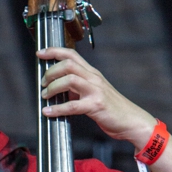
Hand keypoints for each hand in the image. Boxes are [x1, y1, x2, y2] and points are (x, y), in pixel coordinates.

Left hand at [37, 46, 156, 150]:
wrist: (131, 120)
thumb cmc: (112, 108)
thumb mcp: (94, 92)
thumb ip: (78, 89)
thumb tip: (59, 90)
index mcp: (92, 73)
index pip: (72, 54)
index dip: (54, 51)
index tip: (40, 53)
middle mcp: (94, 78)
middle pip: (68, 64)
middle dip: (50, 71)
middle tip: (43, 83)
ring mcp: (96, 90)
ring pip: (69, 80)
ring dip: (52, 87)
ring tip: (45, 96)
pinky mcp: (96, 105)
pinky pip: (72, 105)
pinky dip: (57, 109)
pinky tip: (48, 112)